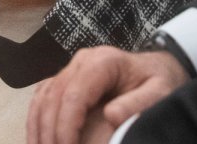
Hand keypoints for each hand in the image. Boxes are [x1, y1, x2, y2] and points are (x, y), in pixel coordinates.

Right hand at [27, 47, 189, 143]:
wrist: (157, 69)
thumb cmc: (159, 81)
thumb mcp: (160, 92)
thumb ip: (138, 103)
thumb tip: (110, 115)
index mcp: (103, 62)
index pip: (74, 94)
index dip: (66, 126)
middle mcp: (83, 61)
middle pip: (54, 96)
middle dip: (49, 132)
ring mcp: (72, 68)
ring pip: (43, 97)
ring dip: (38, 129)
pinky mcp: (66, 79)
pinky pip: (42, 98)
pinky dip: (36, 121)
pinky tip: (39, 141)